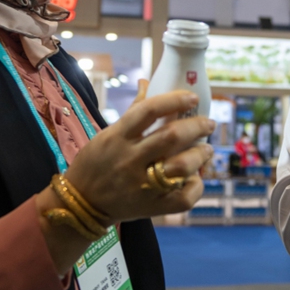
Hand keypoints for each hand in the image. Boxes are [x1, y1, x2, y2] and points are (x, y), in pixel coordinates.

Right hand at [64, 81, 214, 222]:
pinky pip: (182, 198)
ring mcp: (141, 185)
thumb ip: (132, 111)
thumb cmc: (95, 163)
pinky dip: (195, 187)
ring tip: (207, 150)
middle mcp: (130, 159)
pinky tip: (195, 178)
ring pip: (181, 166)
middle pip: (172, 137)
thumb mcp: (107, 135)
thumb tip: (147, 82)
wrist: (81, 203)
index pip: (149, 111)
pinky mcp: (150, 207)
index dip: (175, 100)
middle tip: (208, 123)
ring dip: (200, 155)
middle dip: (197, 127)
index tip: (193, 98)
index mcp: (118, 137)